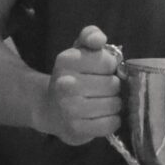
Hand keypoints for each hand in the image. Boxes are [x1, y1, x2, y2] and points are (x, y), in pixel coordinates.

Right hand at [40, 26, 122, 144]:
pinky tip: (101, 117)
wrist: (50, 108)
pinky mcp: (76, 129)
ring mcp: (70, 108)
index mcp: (67, 60)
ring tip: (100, 103)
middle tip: (100, 89)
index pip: (109, 62)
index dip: (109, 67)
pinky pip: (110, 124)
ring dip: (113, 104)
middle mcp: (66, 83)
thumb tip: (98, 39)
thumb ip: (90, 35)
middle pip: (113, 85)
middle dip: (112, 87)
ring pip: (114, 105)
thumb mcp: (79, 50)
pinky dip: (111, 121)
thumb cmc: (72, 76)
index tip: (99, 71)